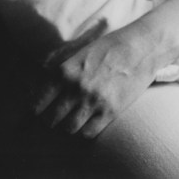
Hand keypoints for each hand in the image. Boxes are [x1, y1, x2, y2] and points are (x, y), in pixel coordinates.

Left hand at [30, 19, 157, 138]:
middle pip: (51, 119)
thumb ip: (62, 68)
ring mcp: (93, 101)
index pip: (38, 102)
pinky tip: (89, 121)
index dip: (37, 109)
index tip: (40, 110)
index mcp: (66, 71)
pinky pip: (88, 133)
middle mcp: (76, 88)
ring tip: (73, 119)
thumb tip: (43, 82)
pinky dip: (85, 130)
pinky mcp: (110, 112)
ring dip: (69, 126)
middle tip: (56, 116)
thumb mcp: (81, 51)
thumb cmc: (111, 45)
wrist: (141, 47)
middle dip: (52, 120)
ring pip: (68, 129)